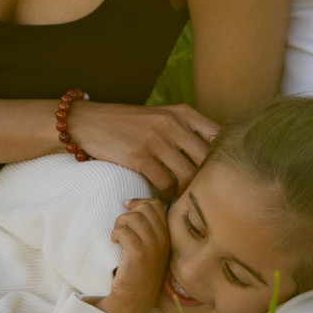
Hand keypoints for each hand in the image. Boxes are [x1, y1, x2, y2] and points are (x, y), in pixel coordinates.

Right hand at [66, 100, 218, 193]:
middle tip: (202, 193)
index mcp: (183, 113)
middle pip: (207, 159)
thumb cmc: (128, 123)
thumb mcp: (161, 117)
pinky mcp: (139, 156)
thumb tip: (213, 153)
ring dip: (187, 191)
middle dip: (207, 179)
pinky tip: (164, 197)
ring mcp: (156, 139)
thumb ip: (186, 130)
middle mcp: (173, 123)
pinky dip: (167, 195)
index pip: (219, 136)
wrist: (89, 122)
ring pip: (188, 175)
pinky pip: (165, 183)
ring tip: (183, 198)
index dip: (223, 158)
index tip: (219, 173)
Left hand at [96, 198, 170, 312]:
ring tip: (116, 235)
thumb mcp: (150, 249)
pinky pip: (124, 232)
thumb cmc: (138, 273)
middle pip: (145, 209)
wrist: (133, 300)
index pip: (156, 206)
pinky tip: (113, 242)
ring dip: (120, 223)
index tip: (127, 206)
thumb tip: (132, 204)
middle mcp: (163, 240)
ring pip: (134, 218)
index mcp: (167, 236)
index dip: (139, 202)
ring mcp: (153, 247)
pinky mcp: (139, 254)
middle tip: (121, 226)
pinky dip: (115, 234)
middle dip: (129, 213)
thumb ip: (148, 230)